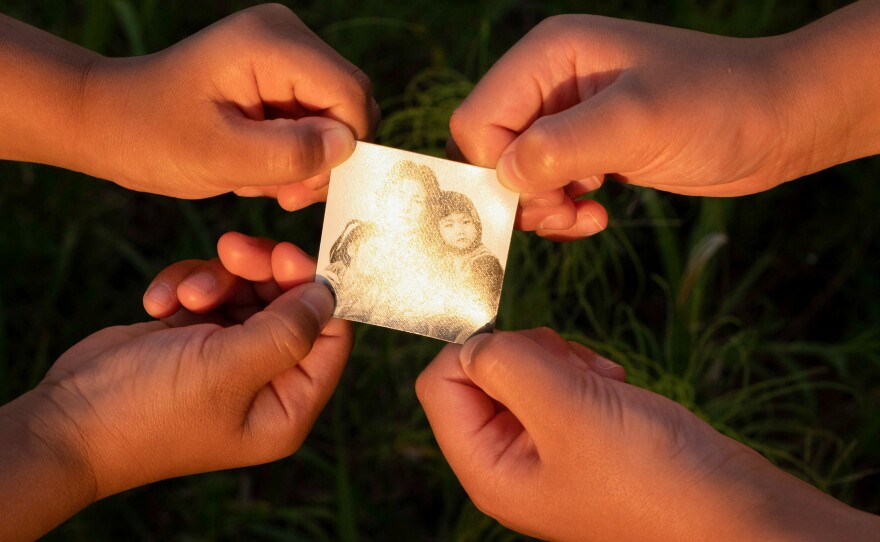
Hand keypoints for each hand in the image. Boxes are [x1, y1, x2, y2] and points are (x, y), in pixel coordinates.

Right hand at [0, 232, 349, 540]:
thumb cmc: (150, 408)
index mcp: (288, 405)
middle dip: (261, 272)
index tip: (287, 256)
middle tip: (234, 248)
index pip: (332, 337)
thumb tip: (327, 296)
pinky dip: (186, 287)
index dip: (316, 291)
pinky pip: (211, 292)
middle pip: (290, 304)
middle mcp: (266, 381)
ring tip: (184, 296)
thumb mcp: (228, 368)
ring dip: (215, 280)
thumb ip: (288, 330)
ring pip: (248, 290)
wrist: (66, 420)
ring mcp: (230, 356)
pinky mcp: (195, 336)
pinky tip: (158, 305)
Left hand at [79, 4, 378, 208]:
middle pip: (349, 106)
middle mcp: (287, 38)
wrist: (110, 123)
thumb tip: (347, 147)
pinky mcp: (279, 77)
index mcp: (272, 43)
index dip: (342, 147)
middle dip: (323, 158)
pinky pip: (315, 122)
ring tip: (257, 178)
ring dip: (305, 161)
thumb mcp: (220, 156)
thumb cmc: (151, 135)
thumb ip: (289, 153)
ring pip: (335, 120)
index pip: (351, 95)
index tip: (300, 186)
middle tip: (281, 192)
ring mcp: (284, 55)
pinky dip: (294, 154)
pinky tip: (257, 166)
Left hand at [416, 328, 878, 540]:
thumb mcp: (564, 408)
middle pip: (482, 375)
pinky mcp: (582, 437)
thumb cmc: (649, 475)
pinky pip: (563, 384)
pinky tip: (616, 388)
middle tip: (572, 370)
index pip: (439, 384)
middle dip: (528, 355)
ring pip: (526, 373)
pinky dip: (587, 372)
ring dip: (563, 361)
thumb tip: (472, 342)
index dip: (476, 351)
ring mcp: (548, 450)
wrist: (731, 509)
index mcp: (487, 468)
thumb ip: (506, 363)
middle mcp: (509, 461)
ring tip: (602, 383)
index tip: (529, 350)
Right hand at [449, 4, 879, 239]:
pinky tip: (598, 215)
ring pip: (516, 175)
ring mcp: (570, 116)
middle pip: (491, 151)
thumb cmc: (718, 105)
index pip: (477, 120)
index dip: (495, 168)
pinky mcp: (589, 146)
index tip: (541, 199)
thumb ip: (561, 145)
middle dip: (521, 192)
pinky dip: (563, 210)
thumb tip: (504, 177)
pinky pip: (547, 186)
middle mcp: (550, 82)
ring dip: (544, 208)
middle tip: (566, 210)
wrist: (779, 120)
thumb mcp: (638, 121)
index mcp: (549, 56)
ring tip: (585, 215)